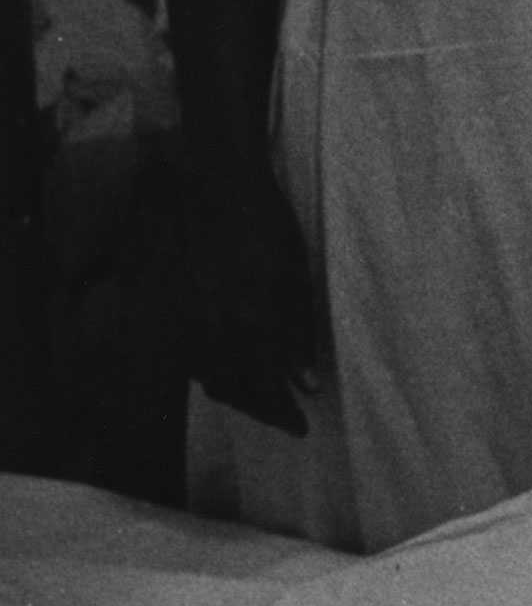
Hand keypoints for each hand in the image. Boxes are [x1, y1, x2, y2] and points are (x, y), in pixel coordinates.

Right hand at [181, 163, 321, 434]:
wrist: (206, 177)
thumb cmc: (263, 222)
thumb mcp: (293, 275)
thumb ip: (298, 332)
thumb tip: (307, 382)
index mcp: (247, 325)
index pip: (262, 392)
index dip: (280, 415)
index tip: (300, 428)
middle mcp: (207, 331)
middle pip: (230, 390)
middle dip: (258, 407)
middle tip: (282, 414)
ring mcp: (174, 319)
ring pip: (201, 374)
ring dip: (231, 388)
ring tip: (256, 393)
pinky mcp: (150, 306)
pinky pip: (176, 349)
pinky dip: (201, 363)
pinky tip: (219, 363)